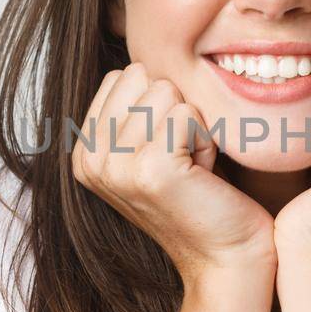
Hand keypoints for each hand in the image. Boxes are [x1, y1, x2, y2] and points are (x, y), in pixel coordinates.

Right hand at [72, 62, 276, 285]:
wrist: (226, 256)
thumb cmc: (200, 196)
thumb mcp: (151, 148)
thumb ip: (132, 109)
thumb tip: (134, 56)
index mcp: (84, 153)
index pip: (122, 76)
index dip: (159, 104)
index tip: (168, 150)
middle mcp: (90, 160)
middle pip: (143, 78)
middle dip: (176, 111)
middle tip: (183, 160)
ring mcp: (117, 166)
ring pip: (167, 92)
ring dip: (193, 128)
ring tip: (193, 169)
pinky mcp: (151, 169)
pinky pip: (188, 113)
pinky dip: (206, 139)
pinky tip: (203, 175)